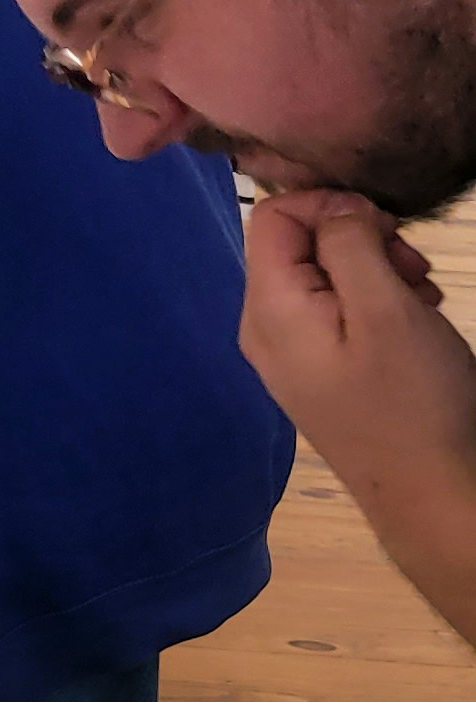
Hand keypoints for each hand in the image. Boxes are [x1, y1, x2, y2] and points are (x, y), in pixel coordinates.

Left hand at [244, 194, 475, 641]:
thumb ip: (348, 245)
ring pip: (325, 277)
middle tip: (413, 268)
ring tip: (422, 297)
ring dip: (377, 271)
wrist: (435, 495)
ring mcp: (292, 355)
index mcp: (268, 309)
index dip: (330, 206)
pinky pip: (338, 313)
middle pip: (298, 246)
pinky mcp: (322, 372)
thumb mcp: (385, 309)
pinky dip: (379, 303)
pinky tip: (416, 321)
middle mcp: (265, 329)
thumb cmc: (415, 401)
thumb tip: (333, 208)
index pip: (272, 217)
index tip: (387, 229)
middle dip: (360, 241)